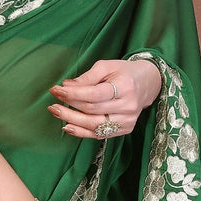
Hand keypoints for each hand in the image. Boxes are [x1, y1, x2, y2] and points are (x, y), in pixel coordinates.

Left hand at [47, 57, 162, 137]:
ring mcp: (127, 121)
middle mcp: (128, 106)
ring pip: (94, 125)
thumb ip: (87, 77)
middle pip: (92, 110)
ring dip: (72, 121)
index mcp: (125, 87)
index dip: (73, 94)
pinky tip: (68, 127)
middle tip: (52, 104)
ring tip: (56, 113)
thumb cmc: (125, 72)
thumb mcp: (107, 66)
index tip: (56, 90)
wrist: (148, 84)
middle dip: (69, 107)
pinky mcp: (125, 129)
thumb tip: (66, 86)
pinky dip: (82, 132)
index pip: (94, 94)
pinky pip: (100, 134)